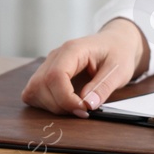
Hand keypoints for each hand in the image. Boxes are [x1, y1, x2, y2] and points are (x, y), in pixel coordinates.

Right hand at [21, 18, 147, 115]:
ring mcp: (49, 64)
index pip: (55, 76)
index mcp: (73, 49)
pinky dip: (46, 103)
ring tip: (75, 107)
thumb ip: (104, 87)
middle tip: (83, 110)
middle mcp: (56, 55)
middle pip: (40, 85)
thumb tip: (88, 105)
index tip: (84, 109)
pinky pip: (35, 91)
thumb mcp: (119, 70)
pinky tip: (65, 104)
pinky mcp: (47, 74)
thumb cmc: (117, 53)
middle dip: (59, 105)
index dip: (66, 98)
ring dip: (52, 106)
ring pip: (34, 90)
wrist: (115, 43)